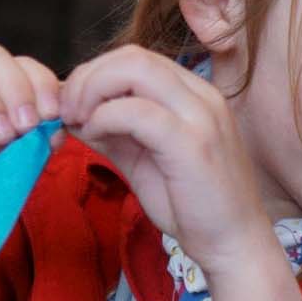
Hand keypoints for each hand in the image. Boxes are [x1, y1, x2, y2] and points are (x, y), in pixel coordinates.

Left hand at [56, 45, 277, 276]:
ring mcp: (200, 116)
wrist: (234, 244)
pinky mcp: (192, 143)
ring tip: (78, 121)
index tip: (72, 106)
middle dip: (88, 77)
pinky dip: (105, 117)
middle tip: (67, 111)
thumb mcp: (144, 160)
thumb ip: (113, 132)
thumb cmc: (193, 207)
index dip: (95, 74)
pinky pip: (137, 111)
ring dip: (92, 90)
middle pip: (132, 56)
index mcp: (194, 95)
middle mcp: (202, 96)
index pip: (136, 58)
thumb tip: (72, 114)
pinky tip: (95, 136)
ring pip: (135, 69)